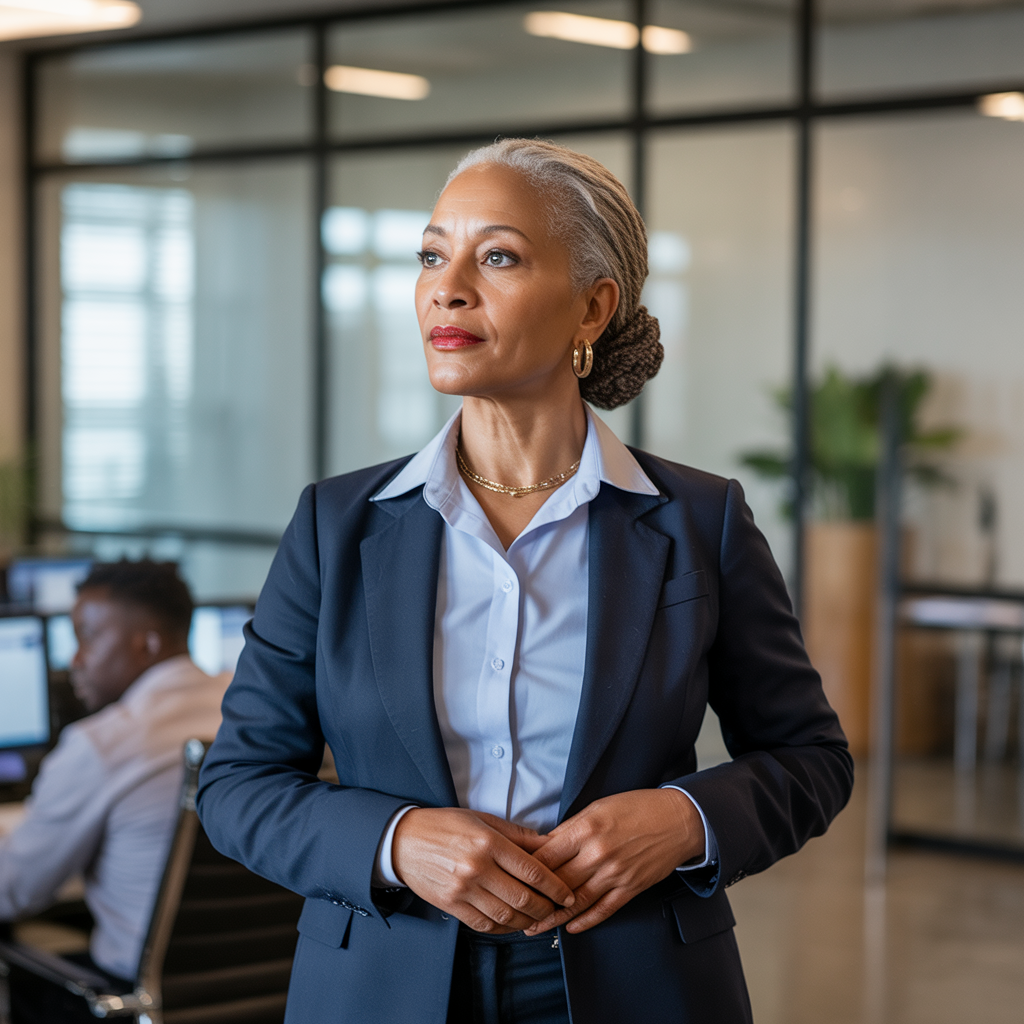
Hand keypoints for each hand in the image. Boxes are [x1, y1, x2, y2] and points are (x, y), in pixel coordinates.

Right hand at [391, 808, 574, 933]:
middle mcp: (477, 867)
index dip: (555, 886)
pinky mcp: (451, 905)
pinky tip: (512, 924)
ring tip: (537, 919)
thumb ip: (517, 835)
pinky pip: (484, 925)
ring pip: (506, 917)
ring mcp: (463, 889)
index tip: (567, 894)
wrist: (403, 841)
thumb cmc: (445, 826)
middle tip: (556, 909)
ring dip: (527, 922)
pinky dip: (503, 929)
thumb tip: (549, 844)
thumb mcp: (482, 819)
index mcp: (488, 842)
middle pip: (523, 898)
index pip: (532, 870)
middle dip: (546, 909)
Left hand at [524, 788, 704, 935]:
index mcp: (586, 829)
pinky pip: (604, 909)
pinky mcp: (630, 888)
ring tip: (536, 927)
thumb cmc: (636, 807)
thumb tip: (545, 846)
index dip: (527, 869)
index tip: (512, 878)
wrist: (677, 820)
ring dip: (555, 917)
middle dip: (534, 898)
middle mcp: (598, 853)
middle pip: (558, 882)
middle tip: (516, 909)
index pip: (547, 855)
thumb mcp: (598, 808)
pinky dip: (586, 921)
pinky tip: (572, 928)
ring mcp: (615, 874)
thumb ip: (571, 829)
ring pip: (578, 901)